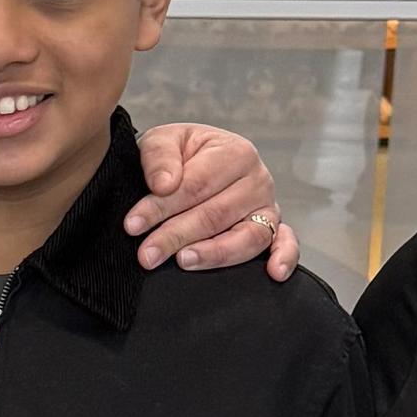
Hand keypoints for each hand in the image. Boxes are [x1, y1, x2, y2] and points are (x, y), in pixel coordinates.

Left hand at [128, 121, 298, 279]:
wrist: (189, 166)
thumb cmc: (177, 156)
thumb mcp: (161, 142)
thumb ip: (159, 157)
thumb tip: (164, 184)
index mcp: (235, 152)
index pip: (196, 185)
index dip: (162, 207)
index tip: (133, 224)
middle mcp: (258, 179)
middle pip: (217, 214)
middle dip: (176, 235)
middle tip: (146, 255)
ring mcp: (268, 207)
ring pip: (246, 236)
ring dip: (214, 253)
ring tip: (183, 261)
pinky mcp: (273, 229)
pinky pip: (284, 244)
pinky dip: (284, 257)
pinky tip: (273, 273)